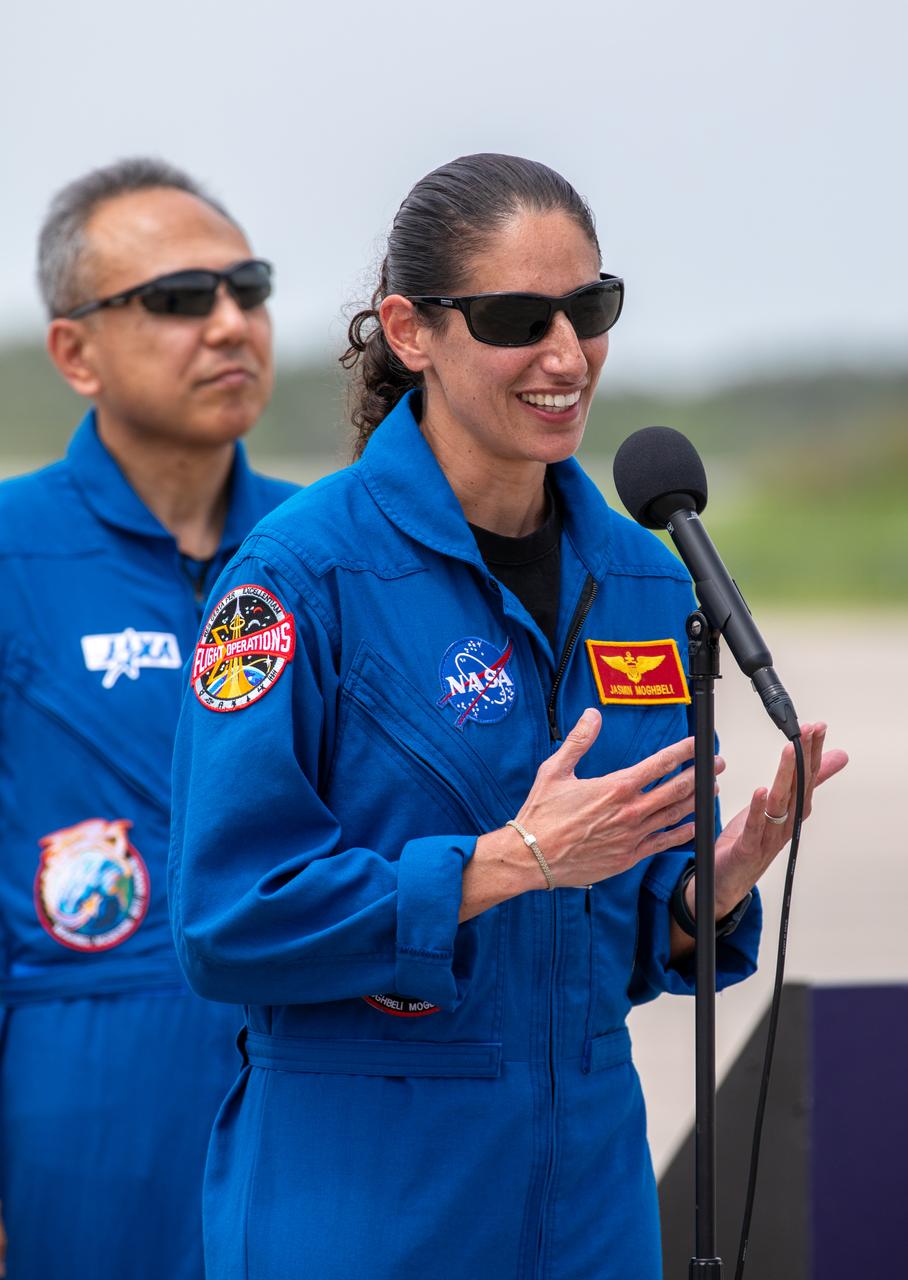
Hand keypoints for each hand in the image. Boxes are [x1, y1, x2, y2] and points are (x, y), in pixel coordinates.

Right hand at [515, 707, 720, 888]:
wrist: (532, 857)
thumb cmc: (542, 815)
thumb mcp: (555, 770)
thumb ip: (578, 741)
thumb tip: (592, 715)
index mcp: (616, 787)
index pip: (660, 764)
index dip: (684, 751)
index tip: (698, 744)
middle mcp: (630, 811)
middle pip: (677, 788)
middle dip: (701, 774)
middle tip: (717, 765)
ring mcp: (632, 835)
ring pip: (675, 814)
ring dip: (697, 800)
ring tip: (712, 790)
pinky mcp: (629, 856)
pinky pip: (663, 843)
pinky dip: (682, 833)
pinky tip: (694, 826)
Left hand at [708, 722, 848, 915]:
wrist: (726, 881)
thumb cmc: (751, 841)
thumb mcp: (778, 806)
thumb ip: (802, 783)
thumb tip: (835, 758)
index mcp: (792, 812)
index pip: (806, 777)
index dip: (813, 751)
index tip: (817, 727)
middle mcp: (785, 824)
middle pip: (799, 787)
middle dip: (805, 757)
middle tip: (810, 731)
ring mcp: (768, 837)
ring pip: (781, 803)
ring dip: (786, 776)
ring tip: (790, 751)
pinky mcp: (748, 848)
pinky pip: (755, 827)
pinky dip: (758, 808)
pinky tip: (760, 790)